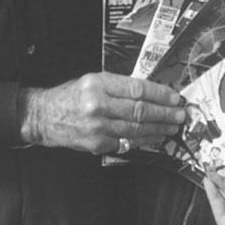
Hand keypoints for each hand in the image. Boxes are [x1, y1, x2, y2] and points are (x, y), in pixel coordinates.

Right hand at [21, 71, 185, 154]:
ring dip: (159, 129)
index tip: (174, 97)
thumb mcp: (93, 80)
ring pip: (136, 129)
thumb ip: (119, 85)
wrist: (45, 116)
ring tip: (173, 127)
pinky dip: (144, 140)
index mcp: (98, 84)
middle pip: (140, 110)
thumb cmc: (71, 96)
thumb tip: (150, 92)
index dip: (160, 94)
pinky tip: (156, 137)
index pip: (137, 89)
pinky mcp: (97, 144)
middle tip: (179, 114)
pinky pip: (127, 142)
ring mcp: (98, 127)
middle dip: (164, 113)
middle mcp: (98, 105)